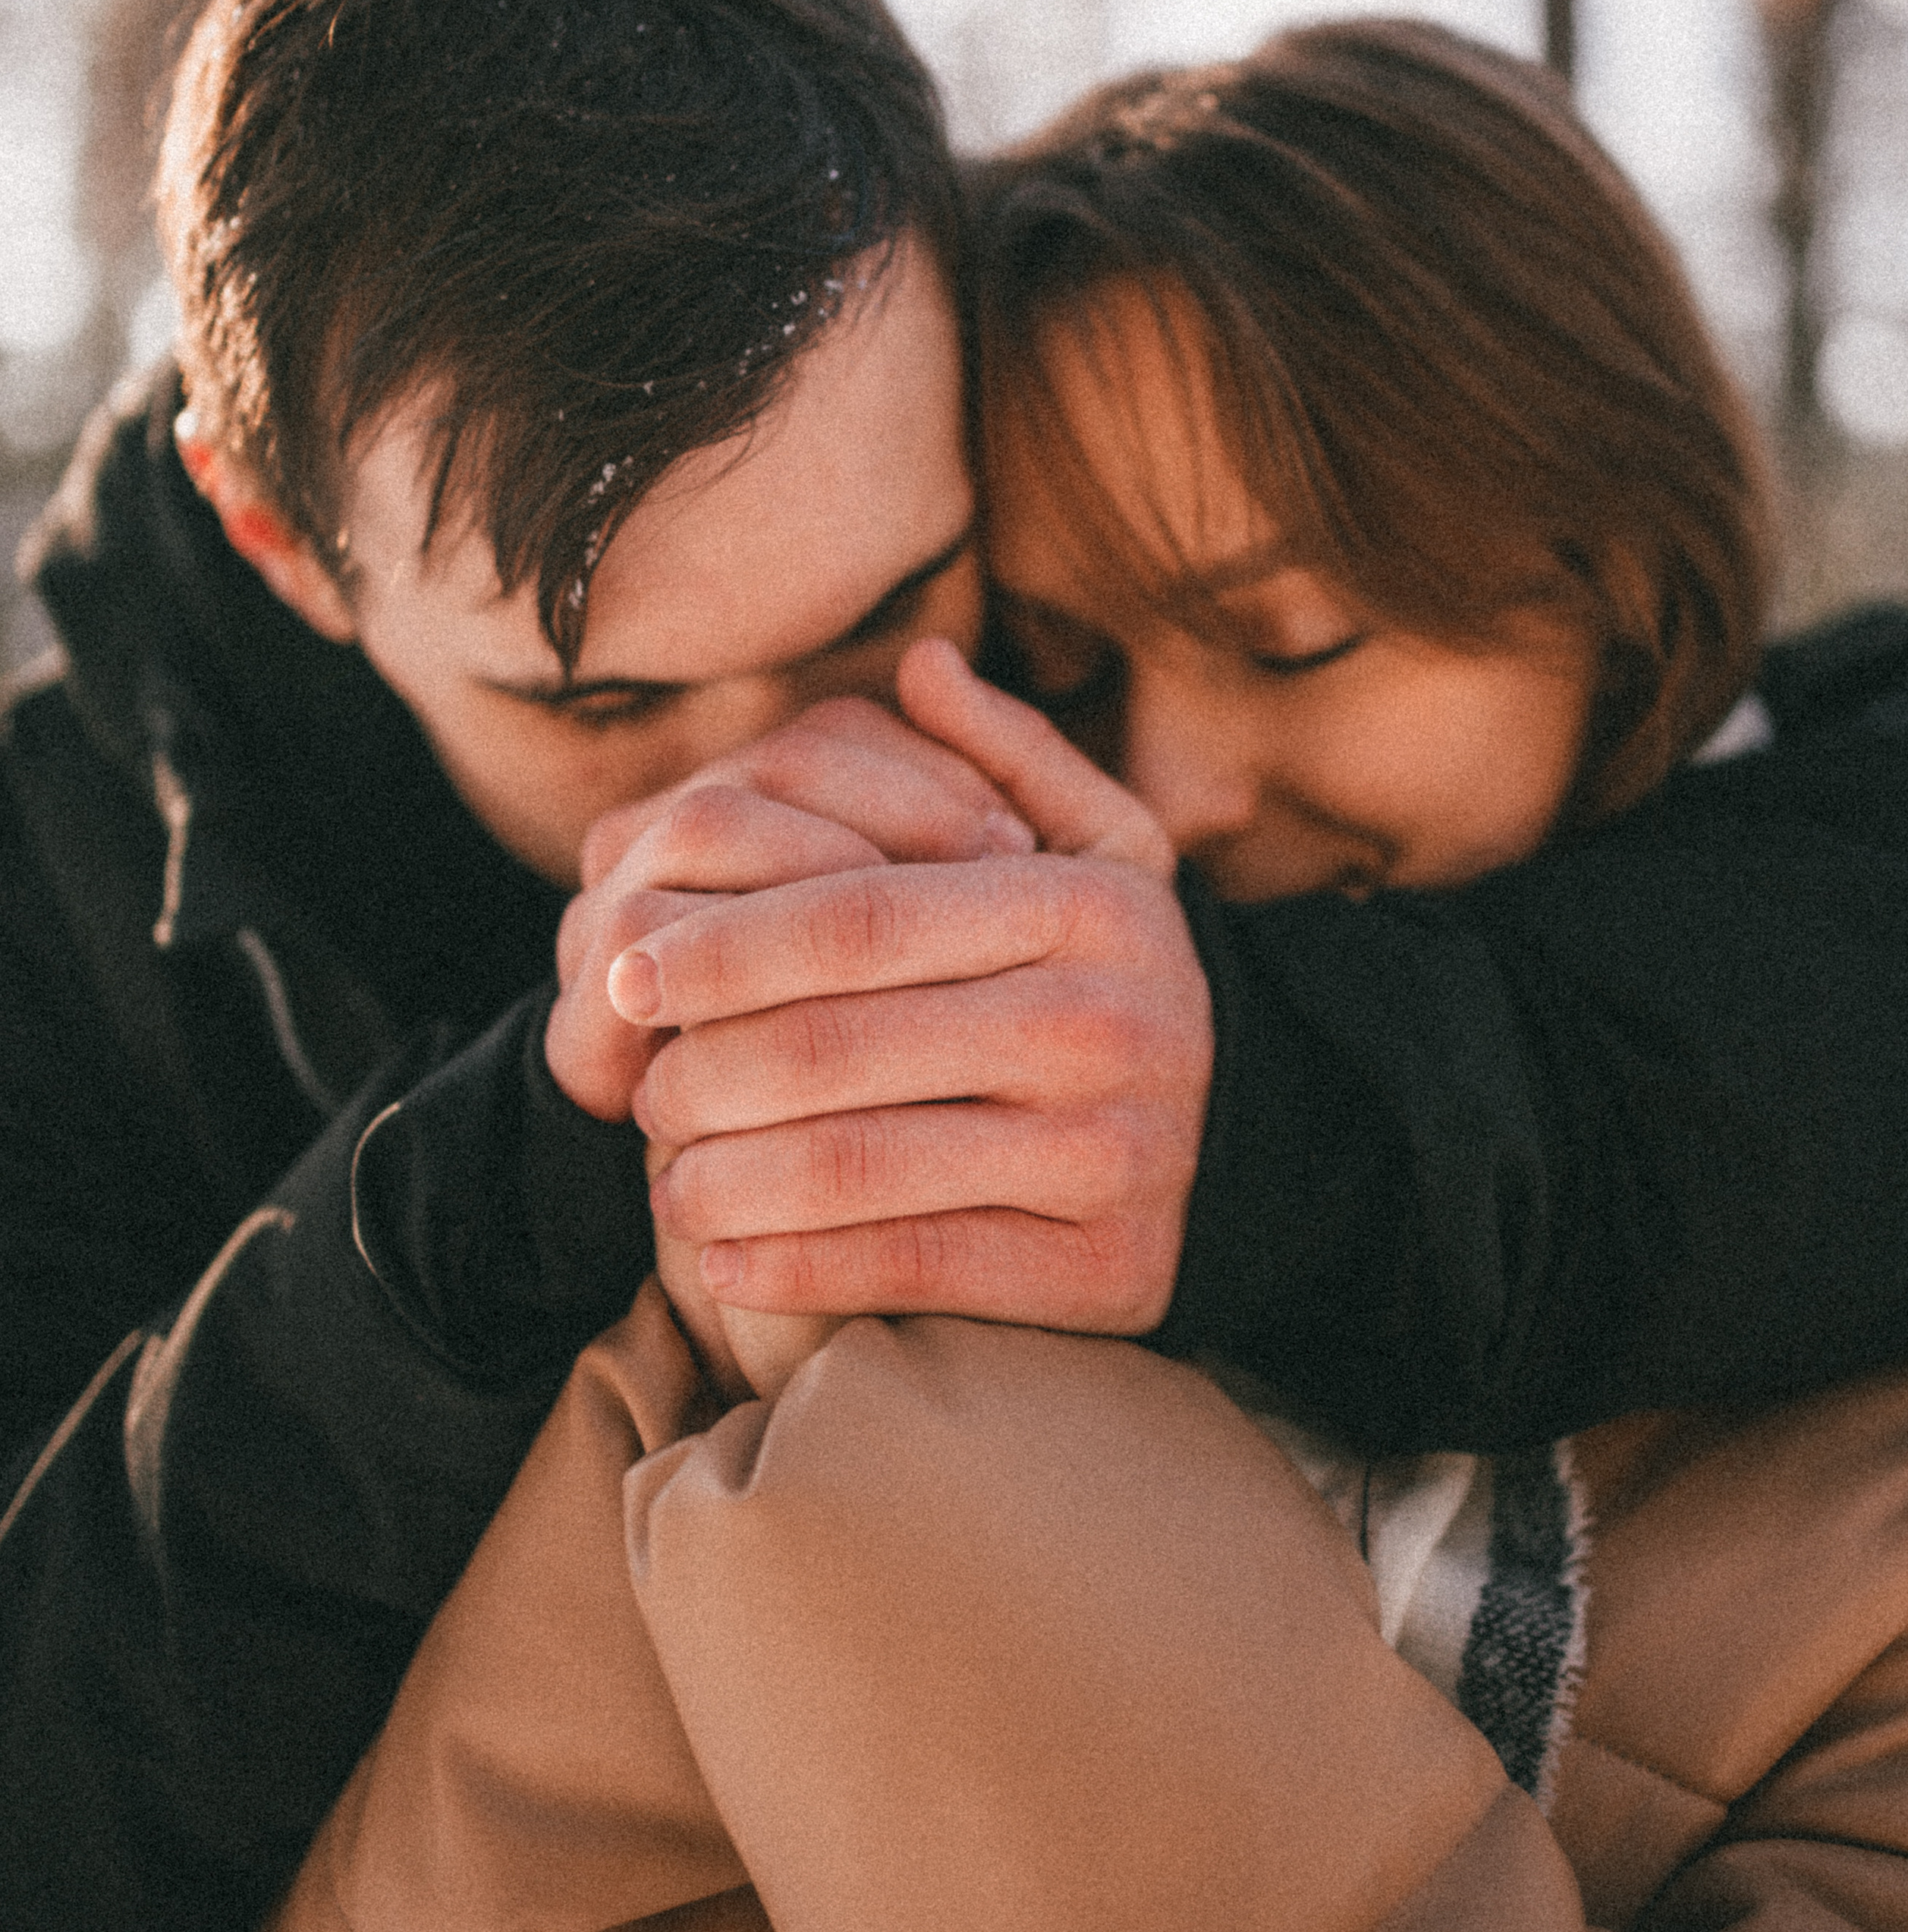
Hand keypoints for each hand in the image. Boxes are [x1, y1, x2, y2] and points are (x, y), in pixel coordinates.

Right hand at [545, 693, 1036, 1123]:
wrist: (805, 1243)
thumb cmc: (915, 1069)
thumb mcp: (977, 933)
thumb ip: (983, 793)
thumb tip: (930, 656)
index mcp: (756, 805)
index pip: (832, 733)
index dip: (929, 772)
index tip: (1023, 846)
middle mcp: (667, 840)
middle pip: (763, 771)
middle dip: (887, 816)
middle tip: (996, 888)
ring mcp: (613, 924)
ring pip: (697, 837)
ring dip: (818, 883)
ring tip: (933, 955)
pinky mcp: (583, 1024)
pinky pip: (642, 953)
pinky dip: (744, 979)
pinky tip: (843, 1026)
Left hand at [611, 643, 1212, 1336]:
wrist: (1254, 1148)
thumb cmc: (1117, 981)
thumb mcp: (1102, 851)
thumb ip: (1007, 756)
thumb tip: (920, 662)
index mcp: (1086, 907)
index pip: (860, 917)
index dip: (725, 945)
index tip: (629, 968)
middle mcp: (1106, 1024)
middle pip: (836, 1045)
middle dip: (702, 1072)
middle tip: (643, 1090)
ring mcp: (1109, 1153)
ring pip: (857, 1164)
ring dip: (725, 1179)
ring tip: (667, 1178)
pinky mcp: (1102, 1269)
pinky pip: (910, 1267)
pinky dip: (791, 1269)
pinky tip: (721, 1261)